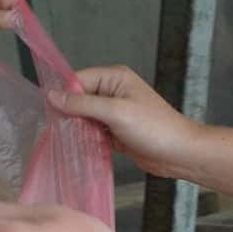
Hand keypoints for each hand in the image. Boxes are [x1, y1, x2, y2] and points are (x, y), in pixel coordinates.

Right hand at [50, 65, 203, 177]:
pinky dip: (88, 141)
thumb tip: (52, 97)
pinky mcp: (115, 131)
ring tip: (74, 142)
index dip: (65, 95)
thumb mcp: (115, 112)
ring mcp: (114, 113)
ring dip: (79, 130)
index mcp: (115, 78)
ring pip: (84, 118)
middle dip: (71, 115)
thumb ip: (82, 104)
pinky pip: (93, 133)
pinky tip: (84, 150)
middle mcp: (113, 92)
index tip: (53, 114)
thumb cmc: (154, 128)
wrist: (179, 153)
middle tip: (63, 131)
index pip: (78, 80)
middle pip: (79, 99)